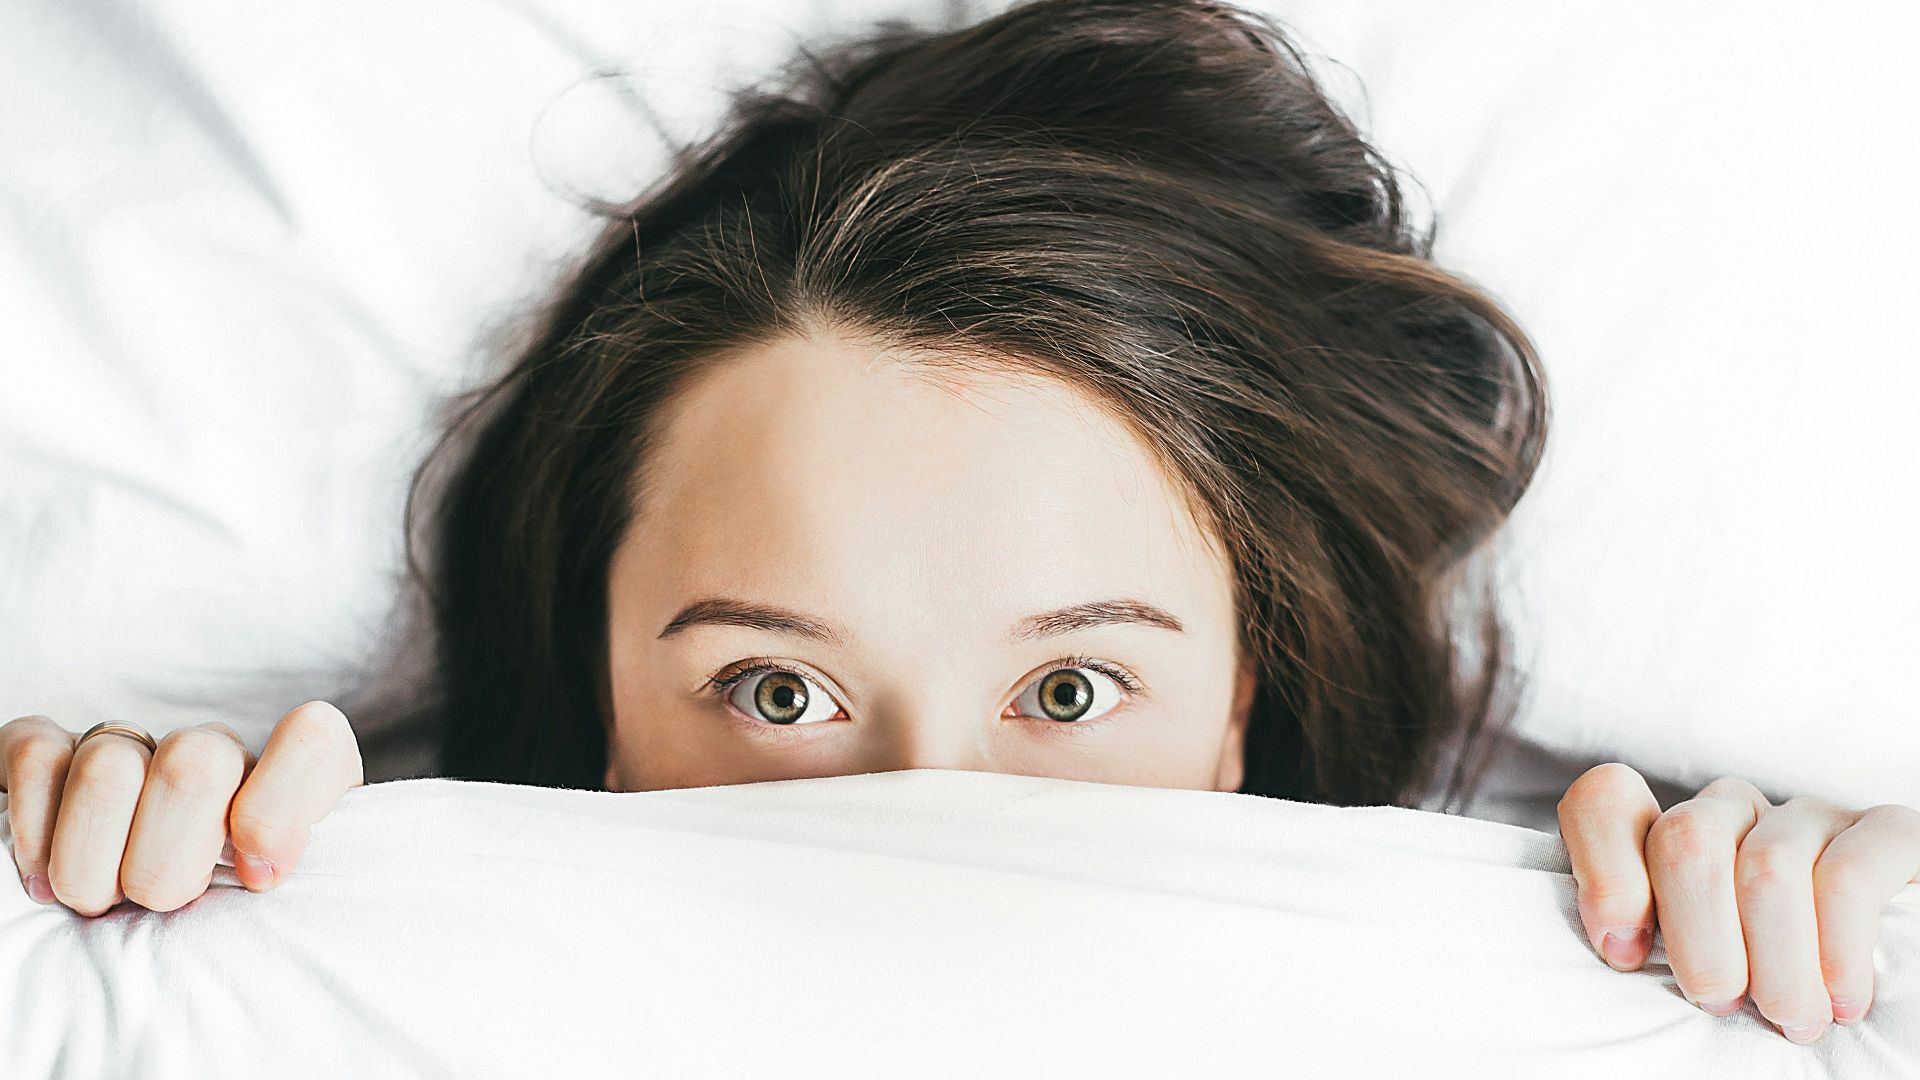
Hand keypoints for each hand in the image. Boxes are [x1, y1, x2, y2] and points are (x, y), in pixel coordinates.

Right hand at [1, 700, 363, 915]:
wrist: (139, 923)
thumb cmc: (228, 926)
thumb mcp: (281, 916)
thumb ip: (292, 890)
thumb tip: (261, 871)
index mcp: (291, 784)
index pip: (312, 741)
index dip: (280, 809)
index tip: (258, 879)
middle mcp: (215, 752)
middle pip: (195, 766)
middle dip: (167, 865)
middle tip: (161, 905)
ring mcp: (135, 746)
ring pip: (109, 769)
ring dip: (94, 865)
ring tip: (102, 902)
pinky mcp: (54, 752)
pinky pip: (37, 757)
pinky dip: (35, 833)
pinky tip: (45, 879)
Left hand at [1558, 763, 1919, 1043]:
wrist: (1881, 1013)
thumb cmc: (1757, 990)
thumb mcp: (1683, 966)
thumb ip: (1639, 940)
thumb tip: (1620, 948)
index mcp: (1667, 835)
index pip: (1605, 802)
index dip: (1605, 874)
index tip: (1626, 955)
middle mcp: (1733, 811)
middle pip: (1686, 839)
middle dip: (1699, 939)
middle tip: (1720, 1003)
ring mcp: (1807, 817)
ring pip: (1767, 868)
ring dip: (1776, 964)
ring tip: (1789, 1019)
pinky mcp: (1885, 834)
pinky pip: (1849, 877)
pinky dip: (1839, 950)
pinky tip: (1842, 1000)